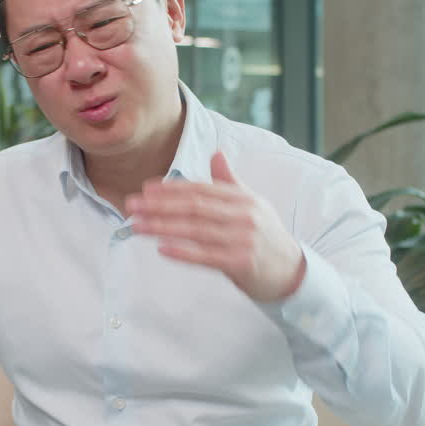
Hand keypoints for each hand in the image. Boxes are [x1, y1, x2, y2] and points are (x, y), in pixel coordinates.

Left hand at [126, 152, 305, 301]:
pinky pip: (205, 256)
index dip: (171, 188)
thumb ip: (230, 181)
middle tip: (132, 205)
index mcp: (243, 198)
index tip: (145, 189)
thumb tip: (216, 153)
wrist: (292, 272)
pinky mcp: (241, 263)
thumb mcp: (252, 204)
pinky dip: (182, 252)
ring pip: (195, 230)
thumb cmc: (266, 237)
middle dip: (159, 205)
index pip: (201, 189)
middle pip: (194, 207)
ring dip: (162, 227)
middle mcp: (244, 215)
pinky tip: (161, 248)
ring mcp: (243, 239)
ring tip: (137, 226)